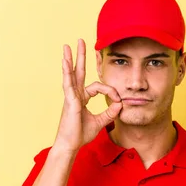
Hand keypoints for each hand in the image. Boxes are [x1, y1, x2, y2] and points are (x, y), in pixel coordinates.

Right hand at [53, 39, 122, 153]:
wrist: (71, 145)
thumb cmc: (80, 135)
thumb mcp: (100, 122)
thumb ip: (110, 113)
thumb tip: (120, 104)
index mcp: (81, 98)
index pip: (97, 87)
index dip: (110, 91)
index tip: (118, 100)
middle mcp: (75, 95)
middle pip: (78, 71)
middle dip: (80, 56)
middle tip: (80, 41)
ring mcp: (71, 97)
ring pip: (70, 74)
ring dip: (69, 59)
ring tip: (67, 46)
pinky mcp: (69, 101)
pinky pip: (69, 84)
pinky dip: (67, 73)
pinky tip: (65, 62)